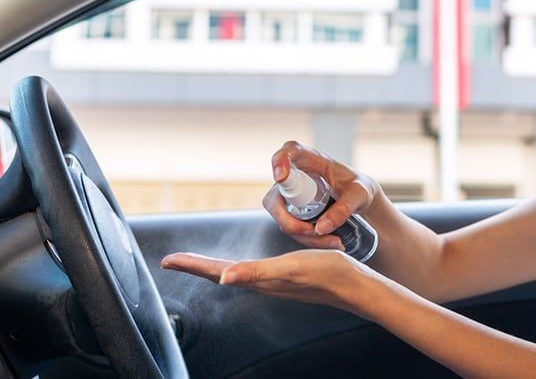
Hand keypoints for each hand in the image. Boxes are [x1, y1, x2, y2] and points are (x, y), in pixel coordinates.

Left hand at [160, 250, 381, 315]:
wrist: (355, 286)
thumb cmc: (326, 274)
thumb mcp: (289, 268)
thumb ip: (256, 273)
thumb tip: (223, 278)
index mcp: (259, 279)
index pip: (217, 272)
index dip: (192, 265)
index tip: (167, 261)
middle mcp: (262, 283)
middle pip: (221, 273)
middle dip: (196, 266)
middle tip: (173, 261)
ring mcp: (274, 283)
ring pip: (235, 274)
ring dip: (215, 268)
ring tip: (199, 263)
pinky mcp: (286, 279)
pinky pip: (253, 273)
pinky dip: (239, 268)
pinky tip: (243, 267)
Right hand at [265, 140, 382, 247]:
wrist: (360, 201)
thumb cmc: (359, 189)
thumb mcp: (359, 196)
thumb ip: (343, 208)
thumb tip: (320, 228)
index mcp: (314, 160)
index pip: (292, 150)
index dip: (280, 160)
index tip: (280, 177)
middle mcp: (297, 175)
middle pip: (275, 195)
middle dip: (288, 219)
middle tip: (313, 231)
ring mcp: (291, 194)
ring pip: (281, 217)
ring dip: (303, 234)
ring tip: (334, 241)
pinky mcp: (291, 211)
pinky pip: (290, 228)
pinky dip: (308, 239)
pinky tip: (331, 241)